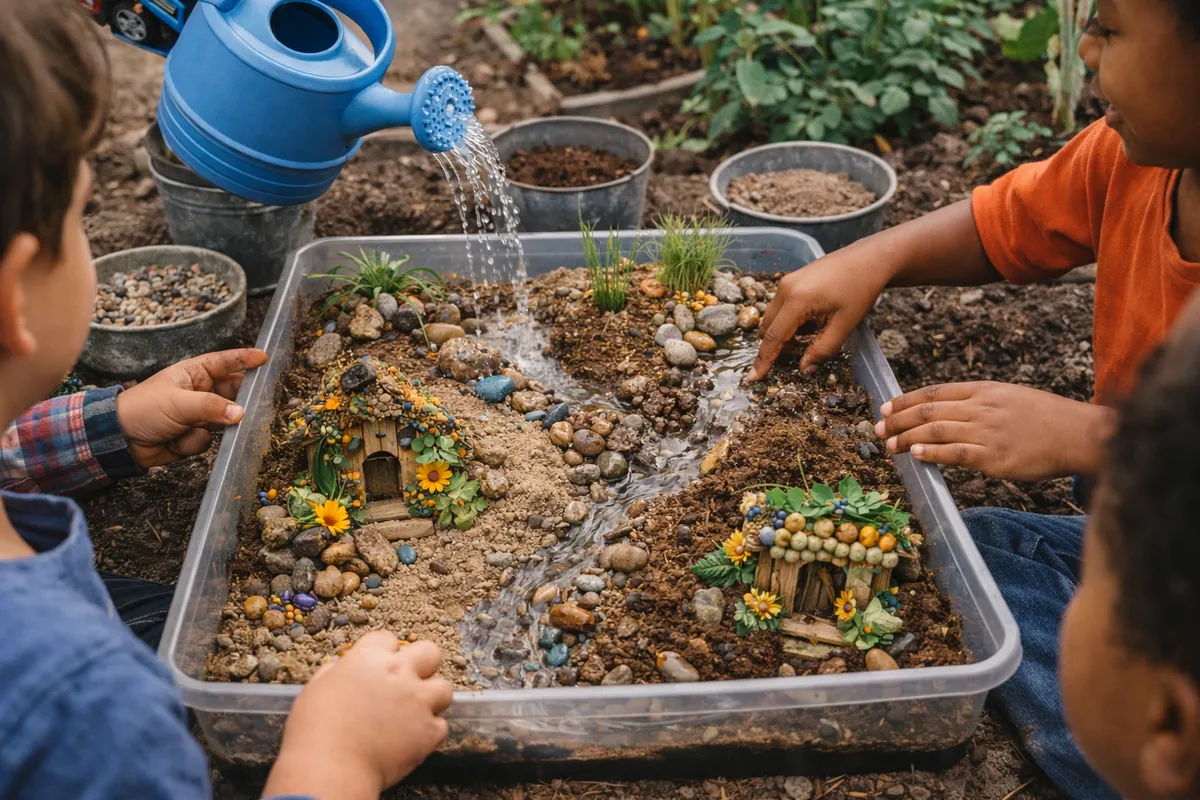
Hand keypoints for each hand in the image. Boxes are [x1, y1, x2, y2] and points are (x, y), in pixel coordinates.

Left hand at [115, 348, 266, 467]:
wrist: (119, 440)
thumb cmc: (144, 409)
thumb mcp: (179, 403)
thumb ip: (212, 407)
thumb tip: (240, 413)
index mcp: (193, 374)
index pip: (224, 363)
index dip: (244, 359)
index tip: (264, 358)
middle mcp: (199, 392)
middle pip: (231, 394)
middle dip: (238, 403)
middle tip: (253, 407)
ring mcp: (197, 415)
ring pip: (223, 421)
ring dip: (210, 428)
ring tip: (192, 429)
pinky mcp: (193, 435)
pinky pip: (209, 440)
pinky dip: (194, 443)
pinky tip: (176, 442)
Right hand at [264, 634, 452, 799]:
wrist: (330, 767)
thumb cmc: (315, 730)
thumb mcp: (317, 688)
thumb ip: (337, 672)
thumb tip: (344, 668)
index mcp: (369, 658)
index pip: (388, 639)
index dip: (384, 653)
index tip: (379, 667)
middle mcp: (399, 673)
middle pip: (430, 652)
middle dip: (423, 665)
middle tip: (409, 683)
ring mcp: (418, 701)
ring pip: (445, 688)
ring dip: (433, 699)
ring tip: (416, 713)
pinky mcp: (429, 731)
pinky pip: (441, 726)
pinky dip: (430, 733)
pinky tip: (412, 740)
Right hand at [748, 247, 891, 381]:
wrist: (870, 258)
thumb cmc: (861, 289)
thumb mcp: (845, 325)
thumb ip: (822, 349)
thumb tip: (804, 368)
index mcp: (797, 300)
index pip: (773, 337)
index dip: (763, 360)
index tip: (752, 378)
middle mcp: (785, 289)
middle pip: (767, 328)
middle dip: (777, 347)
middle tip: (799, 356)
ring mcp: (786, 282)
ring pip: (773, 318)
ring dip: (784, 334)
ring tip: (812, 336)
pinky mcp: (792, 280)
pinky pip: (781, 307)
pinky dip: (789, 321)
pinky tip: (811, 323)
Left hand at [874, 381, 1115, 480]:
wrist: (1079, 434)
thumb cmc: (1046, 418)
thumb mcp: (1010, 397)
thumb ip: (979, 404)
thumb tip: (947, 415)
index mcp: (984, 391)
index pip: (935, 392)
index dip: (906, 400)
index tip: (886, 408)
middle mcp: (981, 407)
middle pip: (929, 412)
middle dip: (898, 421)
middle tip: (877, 430)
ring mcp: (988, 432)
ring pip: (936, 432)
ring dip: (907, 439)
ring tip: (889, 446)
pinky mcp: (995, 457)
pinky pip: (956, 454)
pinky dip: (932, 454)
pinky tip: (915, 456)